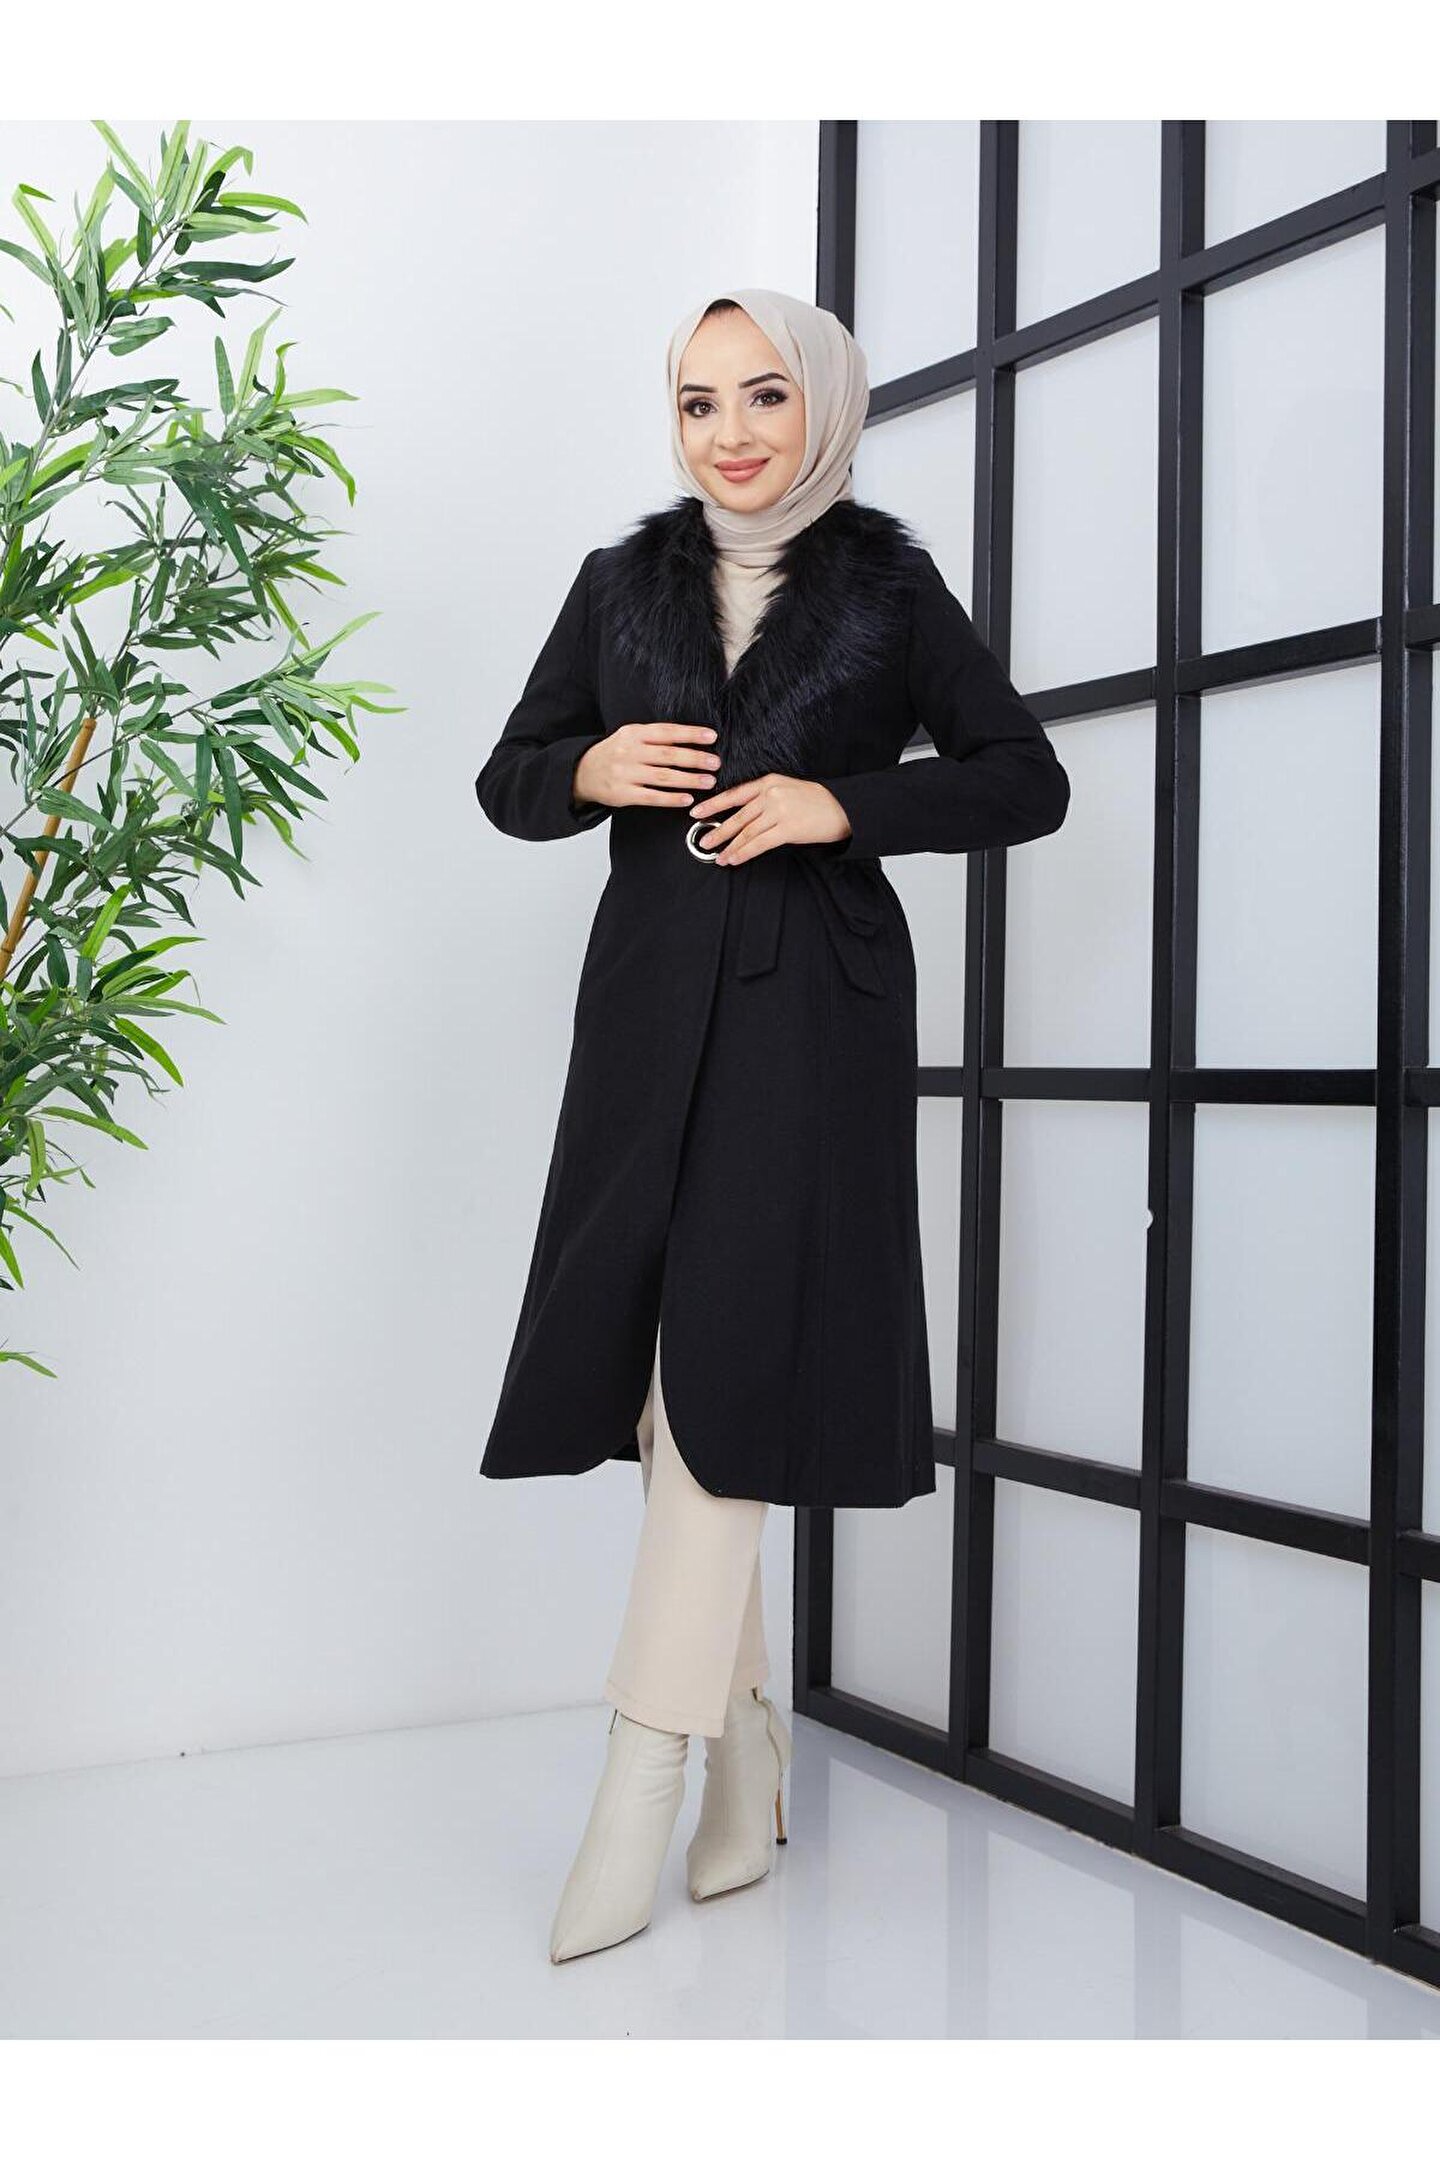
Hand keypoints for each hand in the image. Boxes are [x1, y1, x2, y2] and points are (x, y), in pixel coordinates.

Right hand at [572, 723, 719, 809]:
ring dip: (689, 780)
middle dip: (695, 759)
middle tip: (715, 763)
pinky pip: (652, 797)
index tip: (711, 737)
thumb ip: (657, 738)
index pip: (667, 732)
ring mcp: (625, 774)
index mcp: (633, 733)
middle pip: (668, 755)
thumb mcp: (631, 737)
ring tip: (708, 781)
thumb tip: (691, 739)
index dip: (690, 734)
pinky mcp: (623, 794)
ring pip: (663, 777)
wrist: (583, 771)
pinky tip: (687, 799)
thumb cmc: (616, 753)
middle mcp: (629, 752)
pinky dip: (672, 799)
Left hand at [688, 773, 850, 864]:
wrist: (842, 807)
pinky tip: (734, 859)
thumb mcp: (787, 789)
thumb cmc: (815, 800)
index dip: (713, 804)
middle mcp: (771, 794)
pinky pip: (759, 844)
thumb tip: (742, 817)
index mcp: (768, 782)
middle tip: (703, 840)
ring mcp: (779, 811)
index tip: (697, 812)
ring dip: (730, 846)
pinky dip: (744, 853)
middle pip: (737, 816)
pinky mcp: (787, 828)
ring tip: (718, 855)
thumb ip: (764, 798)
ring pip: (746, 832)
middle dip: (718, 831)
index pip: (734, 794)